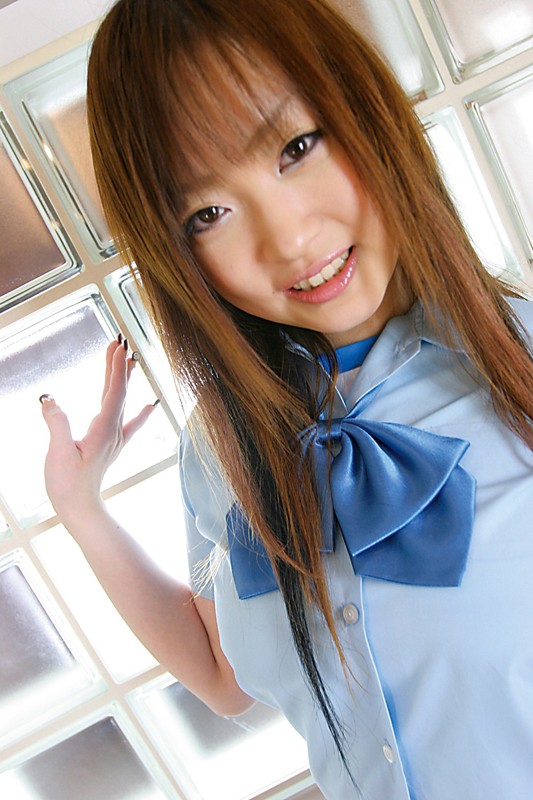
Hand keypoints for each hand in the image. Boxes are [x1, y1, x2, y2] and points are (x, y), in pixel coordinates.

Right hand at [40, 337, 156, 520]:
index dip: (116, 367)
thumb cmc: (68, 484)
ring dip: (125, 379)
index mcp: (103, 429)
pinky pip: (130, 422)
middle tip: (120, 341)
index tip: (118, 346)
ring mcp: (114, 438)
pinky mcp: (111, 445)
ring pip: (123, 401)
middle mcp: (114, 431)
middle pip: (121, 391)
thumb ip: (56, 423)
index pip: (114, 391)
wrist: (80, 508)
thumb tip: (49, 398)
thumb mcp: (58, 453)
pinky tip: (150, 404)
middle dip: (120, 365)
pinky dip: (140, 410)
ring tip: (130, 359)